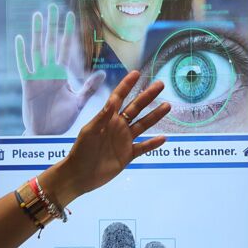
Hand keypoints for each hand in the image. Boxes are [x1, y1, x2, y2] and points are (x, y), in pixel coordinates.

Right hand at [17, 4, 105, 134]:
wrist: (46, 134)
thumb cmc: (61, 119)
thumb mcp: (78, 102)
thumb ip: (88, 87)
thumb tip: (103, 73)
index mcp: (62, 75)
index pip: (67, 49)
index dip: (68, 33)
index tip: (71, 16)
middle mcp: (49, 73)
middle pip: (51, 44)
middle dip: (52, 26)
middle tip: (53, 7)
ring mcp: (38, 77)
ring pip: (37, 50)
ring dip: (37, 33)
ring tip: (37, 16)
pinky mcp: (28, 85)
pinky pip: (24, 66)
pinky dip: (21, 53)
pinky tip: (20, 38)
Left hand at [43, 70, 171, 204]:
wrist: (80, 175)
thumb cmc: (81, 151)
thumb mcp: (90, 131)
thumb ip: (102, 117)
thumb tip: (113, 101)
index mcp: (108, 118)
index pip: (119, 97)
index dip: (127, 85)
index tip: (136, 73)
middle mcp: (118, 126)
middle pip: (136, 108)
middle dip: (147, 96)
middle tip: (160, 84)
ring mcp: (124, 140)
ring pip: (143, 125)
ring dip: (154, 116)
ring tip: (167, 106)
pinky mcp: (128, 155)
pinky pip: (143, 148)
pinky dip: (152, 144)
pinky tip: (163, 138)